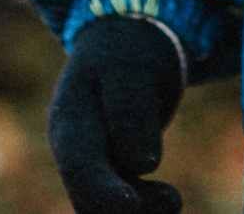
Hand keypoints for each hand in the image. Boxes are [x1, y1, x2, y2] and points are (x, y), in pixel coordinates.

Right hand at [47, 14, 185, 213]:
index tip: (130, 205)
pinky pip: (118, 201)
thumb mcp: (131, 69)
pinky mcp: (109, 171)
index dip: (102, 193)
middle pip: (88, 197)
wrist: (126, 46)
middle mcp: (73, 148)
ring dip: (138, 209)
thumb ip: (131, 111)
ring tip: (172, 201)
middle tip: (172, 201)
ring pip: (102, 205)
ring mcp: (89, 162)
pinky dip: (142, 205)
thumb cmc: (128, 53)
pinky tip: (167, 202)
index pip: (79, 166)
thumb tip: (142, 165)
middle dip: (126, 207)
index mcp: (70, 119)